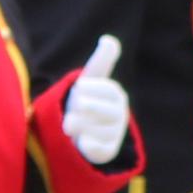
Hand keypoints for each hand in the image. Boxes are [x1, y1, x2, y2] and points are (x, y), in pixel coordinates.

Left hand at [61, 34, 128, 164]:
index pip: (103, 89)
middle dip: (78, 108)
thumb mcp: (93, 78)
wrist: (83, 129)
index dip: (86, 89)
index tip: (78, 89)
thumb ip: (101, 60)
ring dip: (77, 126)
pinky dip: (89, 146)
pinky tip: (82, 141)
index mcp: (116, 95)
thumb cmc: (86, 99)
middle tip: (72, 109)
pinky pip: (99, 150)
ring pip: (91, 129)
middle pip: (94, 109)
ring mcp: (115, 134)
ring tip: (73, 124)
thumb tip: (109, 39)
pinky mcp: (108, 152)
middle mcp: (119, 115)